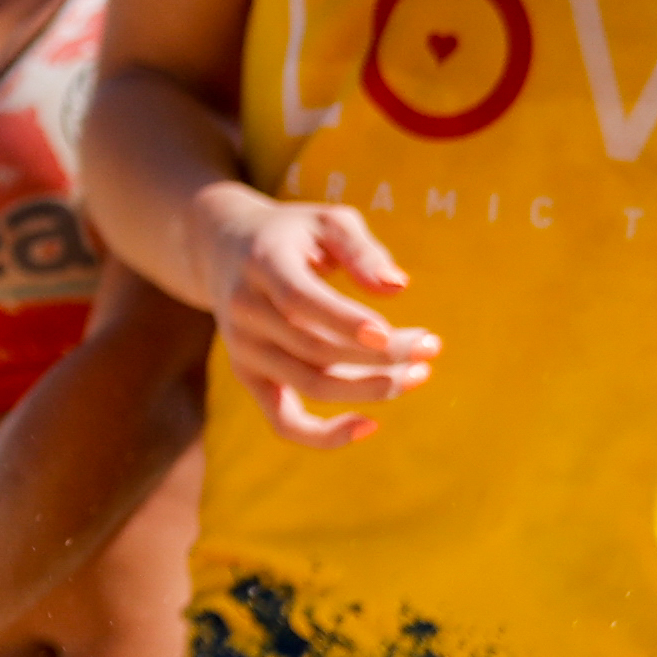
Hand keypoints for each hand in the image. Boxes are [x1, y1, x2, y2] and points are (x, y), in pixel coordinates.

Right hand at [187, 188, 437, 443]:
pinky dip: (323, 435)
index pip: (299, 300)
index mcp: (262, 265)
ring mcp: (243, 349)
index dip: (343, 321)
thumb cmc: (295, 234)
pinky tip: (370, 427)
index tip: (391, 337)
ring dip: (370, 387)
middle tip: (431, 346)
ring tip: (419, 374)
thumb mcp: (329, 221)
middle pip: (314, 348)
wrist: (225, 250)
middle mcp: (244, 311)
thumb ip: (363, 250)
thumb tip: (397, 287)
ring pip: (310, 384)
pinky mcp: (250, 377)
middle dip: (381, 356)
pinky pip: (284, 421)